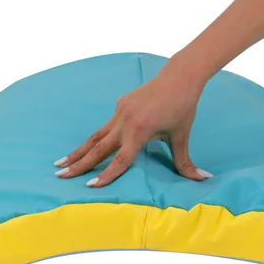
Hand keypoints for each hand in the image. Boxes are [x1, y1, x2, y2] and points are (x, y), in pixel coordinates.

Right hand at [54, 58, 212, 186]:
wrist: (179, 76)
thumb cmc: (182, 107)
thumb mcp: (182, 137)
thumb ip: (186, 162)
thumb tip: (203, 179)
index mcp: (140, 131)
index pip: (120, 159)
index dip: (107, 174)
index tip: (90, 186)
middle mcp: (125, 122)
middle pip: (98, 148)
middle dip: (78, 164)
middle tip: (60, 176)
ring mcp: (120, 112)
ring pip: (95, 136)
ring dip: (78, 151)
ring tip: (60, 163)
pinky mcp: (121, 105)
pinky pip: (106, 126)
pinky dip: (94, 139)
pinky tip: (86, 149)